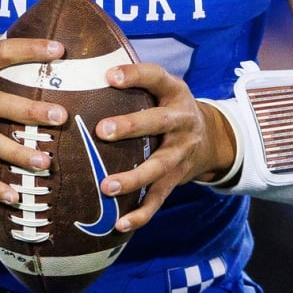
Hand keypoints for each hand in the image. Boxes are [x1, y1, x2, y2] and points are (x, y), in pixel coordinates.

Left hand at [92, 63, 236, 231]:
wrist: (211, 138)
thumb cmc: (167, 106)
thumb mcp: (161, 88)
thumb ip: (133, 80)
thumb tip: (82, 68)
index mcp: (174, 92)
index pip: (156, 77)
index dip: (135, 75)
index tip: (109, 76)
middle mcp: (181, 121)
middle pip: (159, 122)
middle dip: (132, 126)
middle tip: (102, 130)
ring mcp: (181, 152)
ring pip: (158, 166)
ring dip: (133, 178)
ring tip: (106, 187)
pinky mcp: (177, 178)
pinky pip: (159, 198)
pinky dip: (141, 214)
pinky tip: (121, 224)